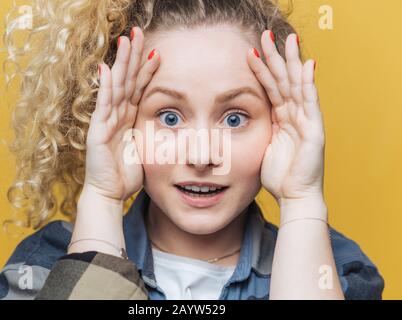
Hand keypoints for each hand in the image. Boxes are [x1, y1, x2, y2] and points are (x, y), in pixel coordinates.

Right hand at [85, 27, 159, 200]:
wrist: (109, 194)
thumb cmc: (127, 175)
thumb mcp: (145, 150)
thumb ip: (150, 133)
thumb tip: (170, 127)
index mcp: (129, 118)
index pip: (138, 88)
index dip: (146, 69)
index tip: (156, 50)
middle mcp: (117, 115)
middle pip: (126, 79)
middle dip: (132, 55)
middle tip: (137, 31)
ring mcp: (105, 121)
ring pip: (116, 86)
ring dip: (121, 63)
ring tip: (125, 40)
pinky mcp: (97, 131)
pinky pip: (103, 105)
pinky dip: (106, 87)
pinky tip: (107, 68)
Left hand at [247, 31, 324, 203]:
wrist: (294, 197)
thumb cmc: (278, 176)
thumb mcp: (262, 148)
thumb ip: (257, 131)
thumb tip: (236, 123)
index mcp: (282, 120)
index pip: (271, 88)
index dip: (261, 70)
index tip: (248, 52)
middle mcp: (296, 116)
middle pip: (285, 81)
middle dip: (276, 58)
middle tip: (266, 35)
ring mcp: (307, 122)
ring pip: (298, 86)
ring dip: (291, 63)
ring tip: (287, 40)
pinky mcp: (315, 131)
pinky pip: (311, 104)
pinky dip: (309, 84)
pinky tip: (307, 66)